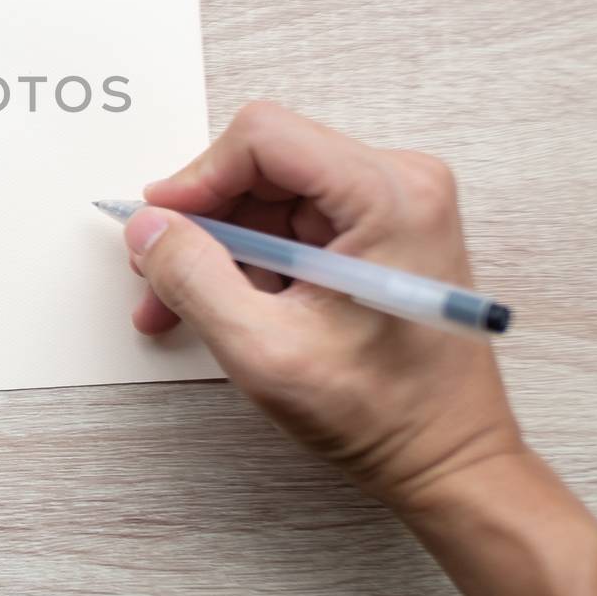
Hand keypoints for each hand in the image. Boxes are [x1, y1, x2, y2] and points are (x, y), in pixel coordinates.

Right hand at [124, 102, 520, 507]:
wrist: (447, 458)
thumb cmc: (387, 415)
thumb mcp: (265, 351)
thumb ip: (194, 279)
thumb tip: (149, 228)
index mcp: (388, 198)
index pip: (264, 138)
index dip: (198, 177)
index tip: (161, 221)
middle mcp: (399, 184)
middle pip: (264, 163)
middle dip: (203, 218)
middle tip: (162, 269)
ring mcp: (392, 204)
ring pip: (269, 193)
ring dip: (218, 246)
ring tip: (181, 302)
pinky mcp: (380, 228)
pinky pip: (291, 219)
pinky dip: (249, 258)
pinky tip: (224, 302)